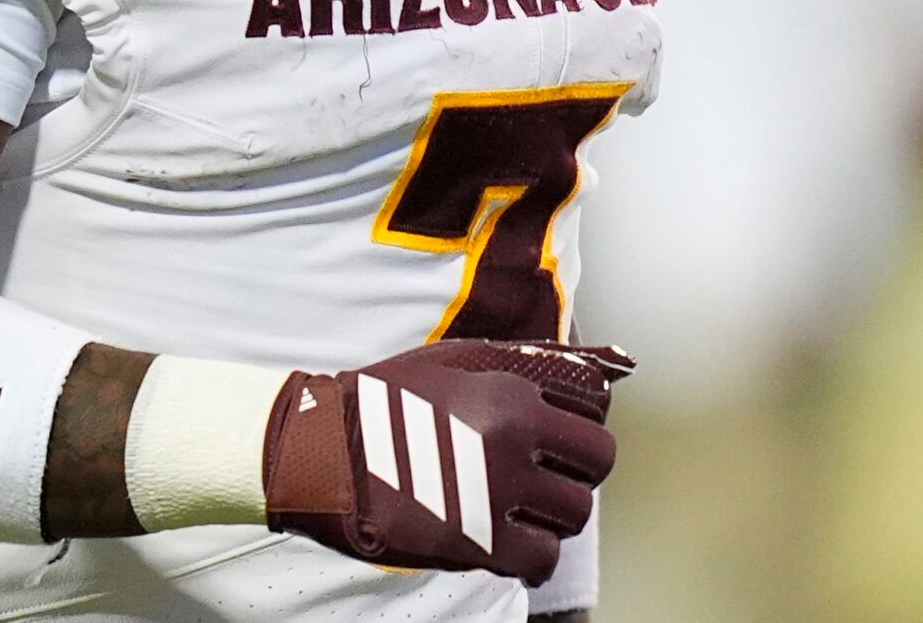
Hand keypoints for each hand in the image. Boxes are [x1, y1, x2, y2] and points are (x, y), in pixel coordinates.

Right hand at [260, 340, 631, 583]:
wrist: (324, 452)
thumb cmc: (384, 402)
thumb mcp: (453, 363)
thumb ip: (516, 366)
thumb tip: (583, 367)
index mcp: (511, 391)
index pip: (595, 408)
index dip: (580, 423)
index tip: (561, 435)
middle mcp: (513, 438)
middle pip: (597, 461)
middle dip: (578, 469)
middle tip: (549, 475)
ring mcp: (498, 492)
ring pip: (575, 513)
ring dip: (555, 513)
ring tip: (524, 509)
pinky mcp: (478, 542)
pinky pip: (543, 558)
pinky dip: (534, 556)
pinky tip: (512, 546)